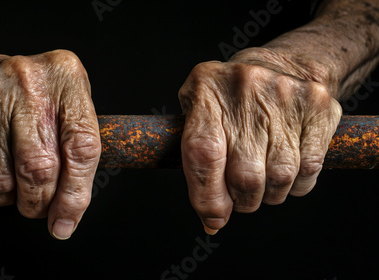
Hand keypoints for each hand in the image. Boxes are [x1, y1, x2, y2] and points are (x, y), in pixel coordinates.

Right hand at [0, 50, 100, 239]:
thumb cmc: (23, 96)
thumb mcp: (62, 102)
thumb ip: (76, 149)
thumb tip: (68, 215)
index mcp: (64, 77)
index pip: (82, 147)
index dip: (76, 194)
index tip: (67, 219)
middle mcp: (27, 81)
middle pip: (40, 169)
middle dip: (40, 203)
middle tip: (38, 207)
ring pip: (2, 181)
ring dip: (9, 200)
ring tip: (13, 186)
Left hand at [178, 48, 341, 233]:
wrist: (282, 64)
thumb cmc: (230, 98)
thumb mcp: (197, 110)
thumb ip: (194, 160)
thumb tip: (212, 218)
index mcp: (206, 88)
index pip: (203, 154)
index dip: (208, 196)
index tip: (213, 218)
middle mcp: (245, 87)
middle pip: (246, 176)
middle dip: (242, 200)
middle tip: (241, 196)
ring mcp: (285, 95)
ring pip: (280, 178)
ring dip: (270, 194)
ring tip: (264, 180)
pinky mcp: (318, 108)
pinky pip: (309, 170)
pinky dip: (296, 184)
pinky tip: (287, 170)